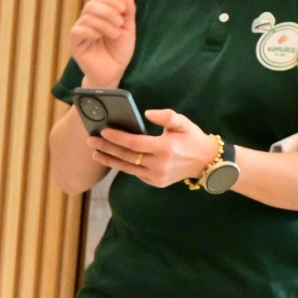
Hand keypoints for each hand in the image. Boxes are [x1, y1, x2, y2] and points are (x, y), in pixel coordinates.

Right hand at [67, 0, 135, 88]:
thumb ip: (128, 13)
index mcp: (98, 16)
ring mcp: (79, 33)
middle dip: (108, 11)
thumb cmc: (119, 52)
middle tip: (119, 23)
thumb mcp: (128, 29)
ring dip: (104, 24)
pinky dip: (91, 31)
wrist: (114, 71)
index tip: (123, 9)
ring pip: (86, 17)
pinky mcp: (74, 44)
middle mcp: (87, 22)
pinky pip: (78, 30)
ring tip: (115, 35)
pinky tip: (99, 38)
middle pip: (91, 4)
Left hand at [90, 107, 214, 186]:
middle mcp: (158, 165)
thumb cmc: (192, 138)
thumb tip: (146, 113)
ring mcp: (156, 176)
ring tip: (95, 152)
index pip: (134, 143)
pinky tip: (112, 158)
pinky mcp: (156, 183)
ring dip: (109, 160)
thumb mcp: (183, 123)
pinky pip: (135, 173)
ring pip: (127, 168)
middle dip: (107, 147)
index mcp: (165, 148)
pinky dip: (123, 166)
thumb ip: (166, 116)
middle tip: (91, 140)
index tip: (103, 131)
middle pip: (126, 156)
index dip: (117, 138)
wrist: (206, 162)